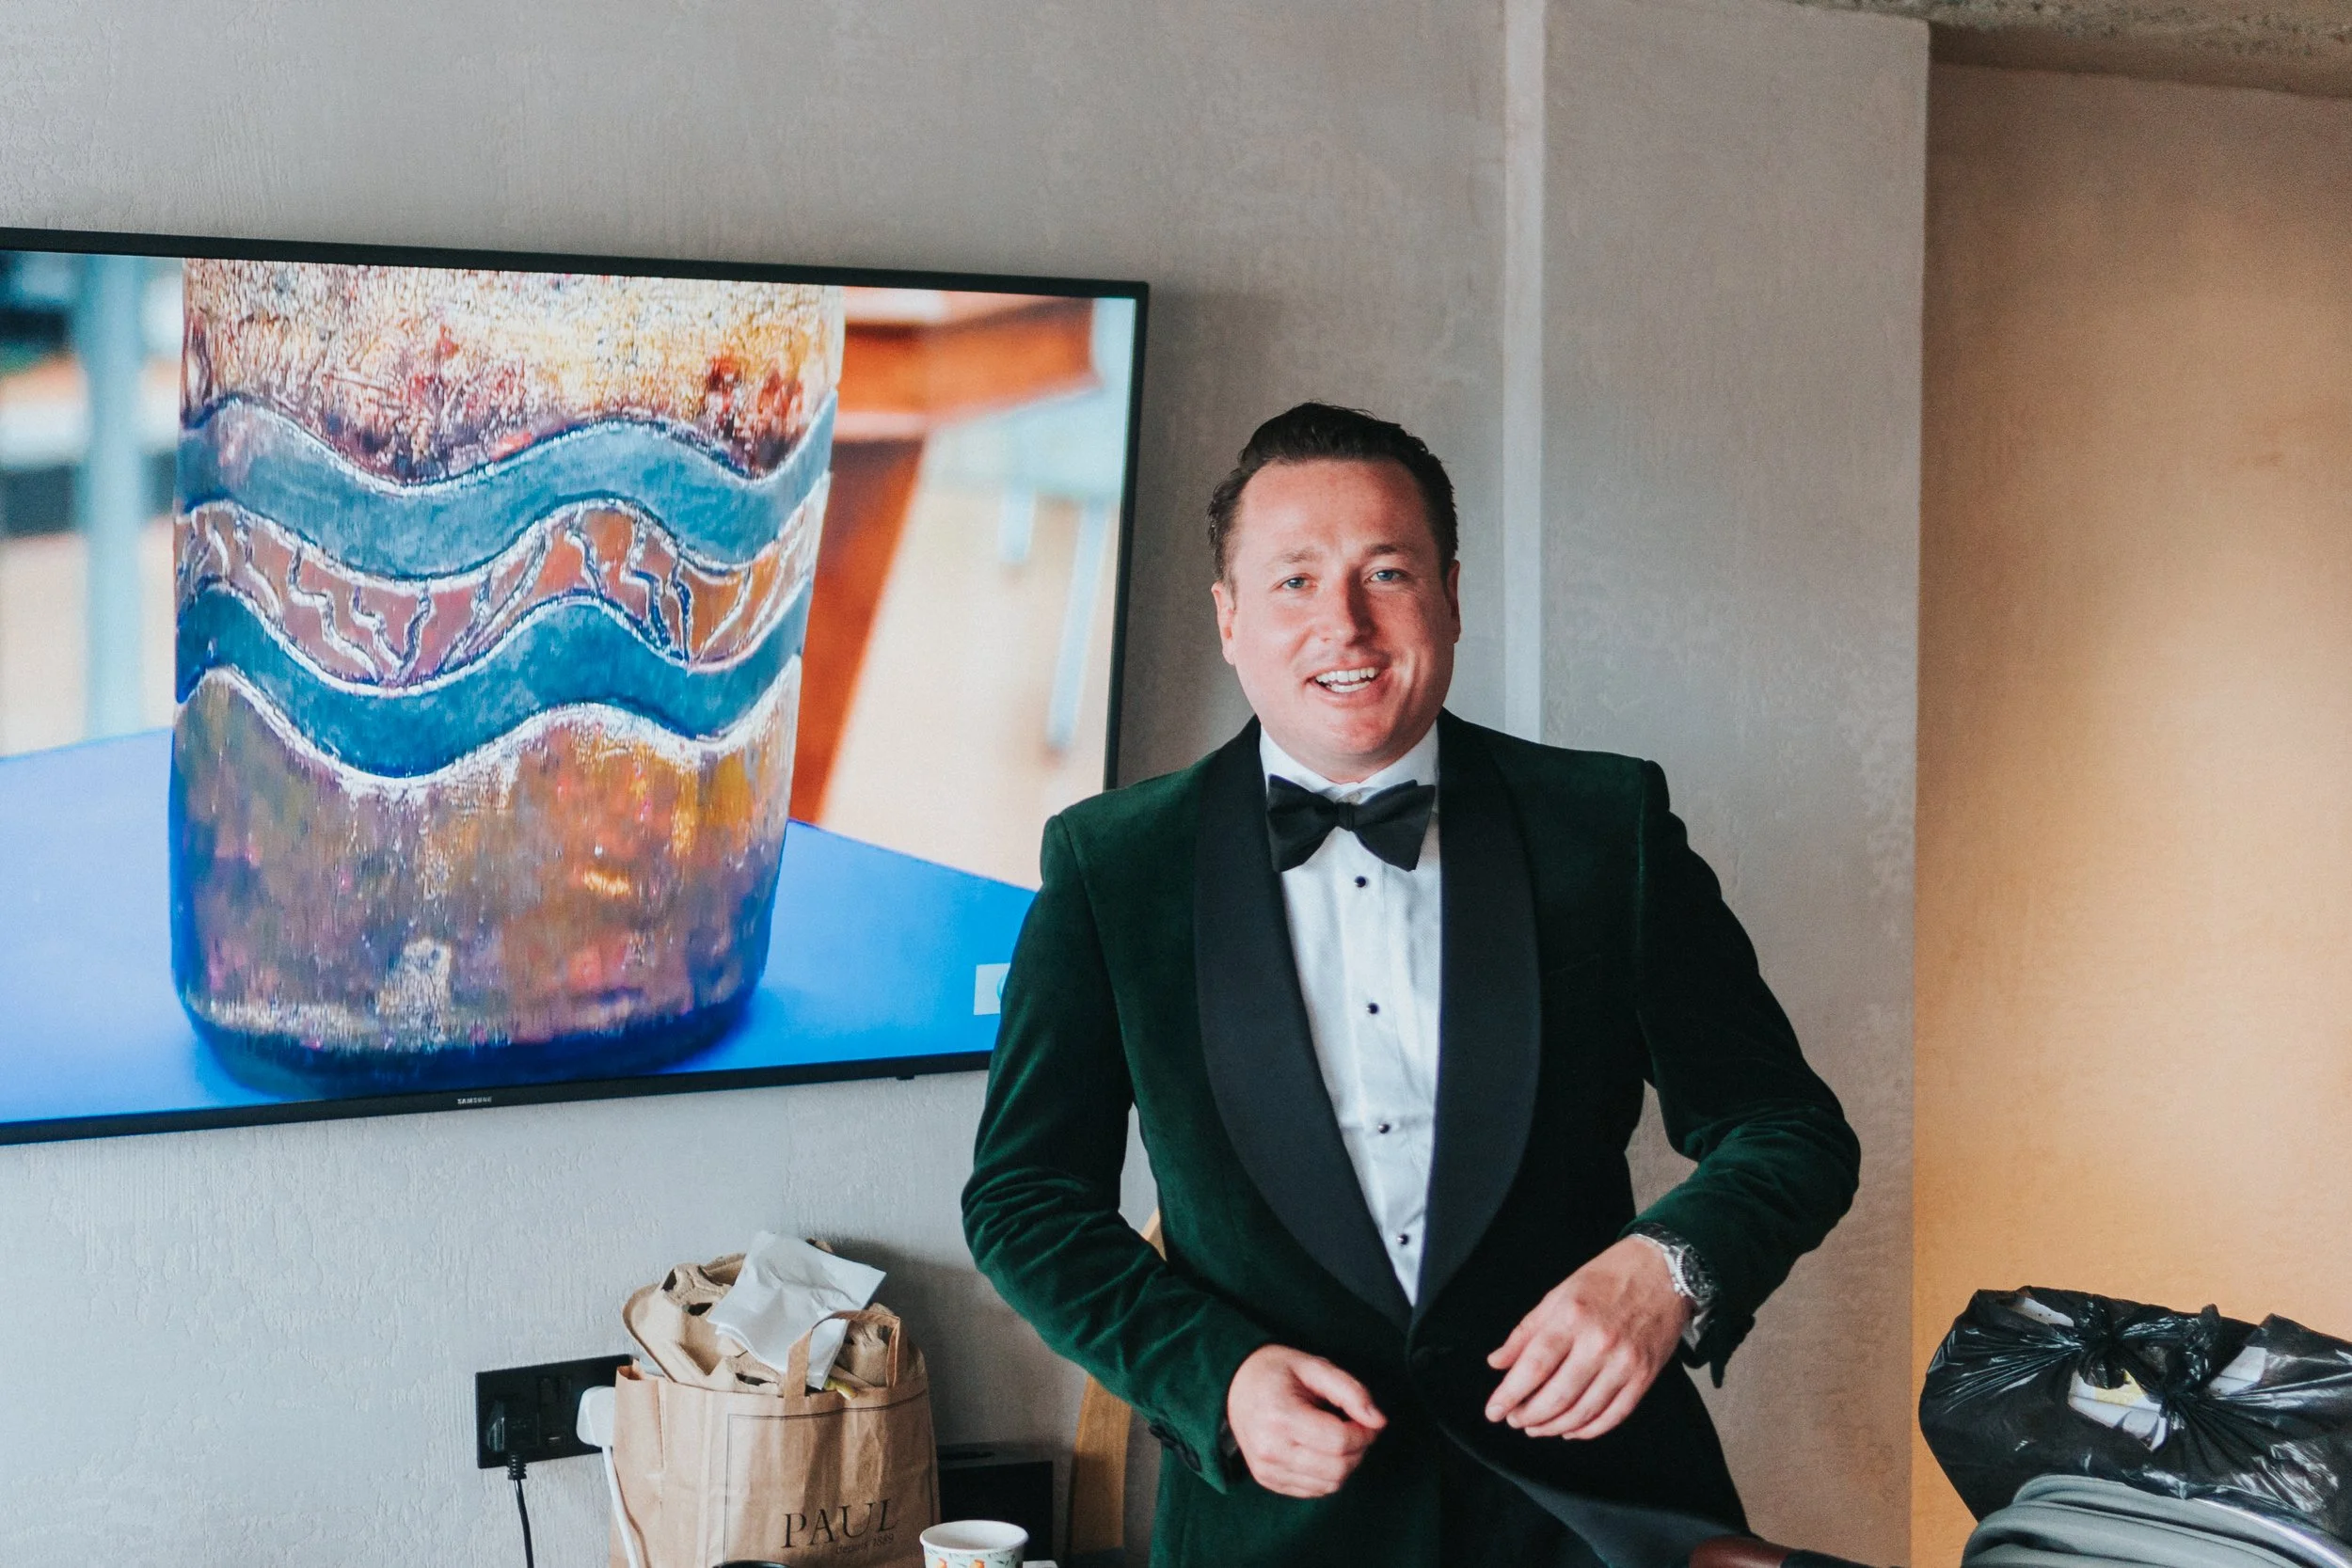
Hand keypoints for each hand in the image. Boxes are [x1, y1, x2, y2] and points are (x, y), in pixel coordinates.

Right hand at [1225, 1343, 1386, 1497]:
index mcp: (1280, 1416)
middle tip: (1358, 1429)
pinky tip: (1323, 1451)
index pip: (1339, 1442)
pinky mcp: (1268, 1480)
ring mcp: (1267, 1469)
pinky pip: (1314, 1491)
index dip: (1365, 1434)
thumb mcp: (1314, 1367)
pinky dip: (1329, 1475)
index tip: (1369, 1420)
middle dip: (1359, 1451)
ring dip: (1347, 1465)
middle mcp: (1270, 1449)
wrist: (1234, 1386)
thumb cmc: (1277, 1372)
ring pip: (1329, 1485)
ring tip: (1340, 1438)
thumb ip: (1350, 1391)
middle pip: (1337, 1469)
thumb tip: (1379, 1420)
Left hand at [1483, 1236, 1689, 1439]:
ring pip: (1584, 1411)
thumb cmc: (1608, 1278)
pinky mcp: (1644, 1378)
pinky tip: (1571, 1429)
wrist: (1663, 1272)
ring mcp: (1625, 1364)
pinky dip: (1589, 1429)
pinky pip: (1614, 1416)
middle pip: (1557, 1395)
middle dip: (1529, 1415)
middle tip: (1513, 1420)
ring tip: (1536, 1427)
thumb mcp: (1558, 1294)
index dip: (1510, 1394)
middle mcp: (1599, 1343)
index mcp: (1572, 1318)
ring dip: (1554, 1426)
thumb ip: (1526, 1331)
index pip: (1534, 1366)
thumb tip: (1498, 1362)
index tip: (1493, 1410)